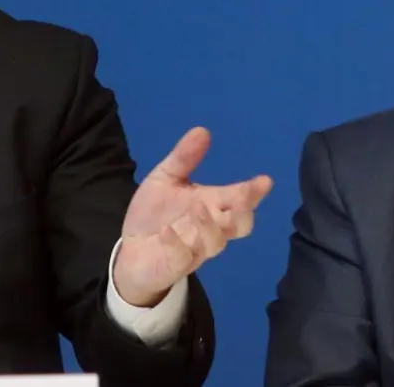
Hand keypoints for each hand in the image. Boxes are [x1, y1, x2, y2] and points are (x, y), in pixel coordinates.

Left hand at [112, 127, 272, 307]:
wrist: (129, 250)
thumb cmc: (155, 215)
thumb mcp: (165, 179)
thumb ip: (183, 158)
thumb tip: (202, 130)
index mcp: (212, 204)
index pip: (239, 198)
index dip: (253, 192)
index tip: (264, 181)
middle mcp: (210, 228)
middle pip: (240, 225)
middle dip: (244, 212)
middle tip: (241, 198)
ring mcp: (195, 249)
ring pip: (216, 243)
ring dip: (210, 226)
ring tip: (198, 207)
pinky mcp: (175, 264)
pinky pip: (182, 257)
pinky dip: (176, 244)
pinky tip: (166, 232)